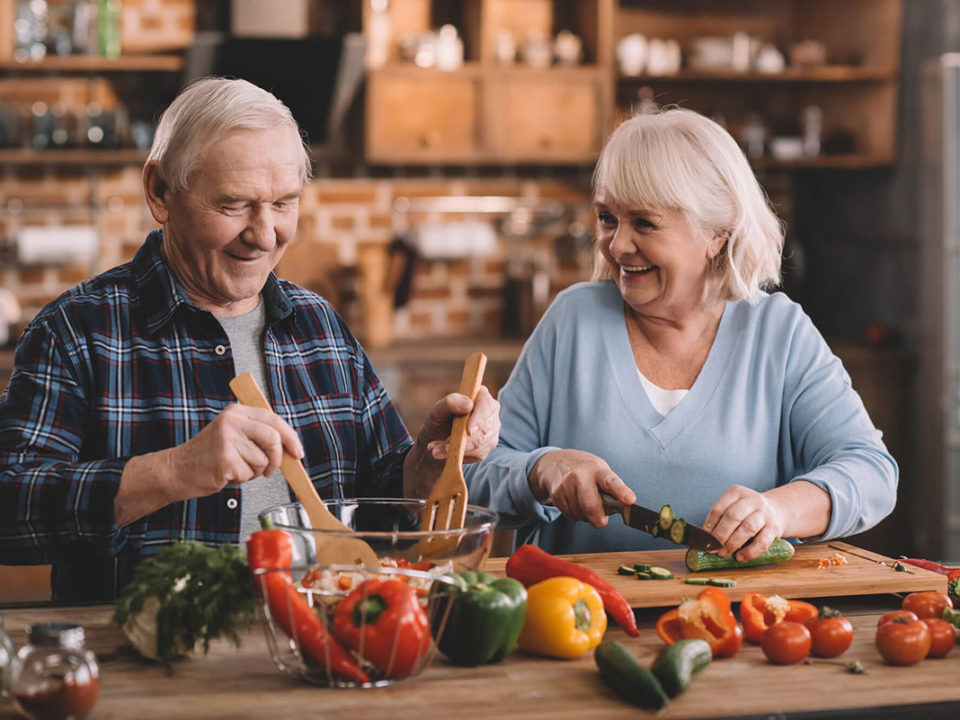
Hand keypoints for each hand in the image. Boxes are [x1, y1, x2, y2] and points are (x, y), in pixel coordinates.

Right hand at [167, 404, 303, 499]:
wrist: (177, 470)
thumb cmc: (207, 456)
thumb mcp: (232, 435)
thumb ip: (257, 435)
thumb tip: (289, 447)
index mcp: (236, 412)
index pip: (274, 419)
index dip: (290, 437)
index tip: (297, 451)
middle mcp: (232, 421)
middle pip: (273, 438)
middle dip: (277, 458)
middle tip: (270, 470)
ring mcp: (228, 439)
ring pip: (263, 460)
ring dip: (254, 471)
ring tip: (236, 468)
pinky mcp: (225, 459)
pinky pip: (249, 473)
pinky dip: (242, 479)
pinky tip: (227, 473)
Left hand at [402, 386, 499, 497]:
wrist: (436, 440)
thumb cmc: (439, 421)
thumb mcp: (438, 410)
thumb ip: (450, 403)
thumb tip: (468, 405)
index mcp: (481, 396)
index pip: (487, 406)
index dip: (479, 419)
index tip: (468, 431)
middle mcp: (490, 413)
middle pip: (485, 429)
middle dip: (463, 440)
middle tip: (443, 446)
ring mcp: (492, 430)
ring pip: (481, 444)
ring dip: (457, 449)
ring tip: (438, 450)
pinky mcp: (488, 446)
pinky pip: (478, 454)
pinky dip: (459, 455)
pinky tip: (446, 453)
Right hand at [528, 449, 635, 527]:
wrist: (554, 462)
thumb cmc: (584, 469)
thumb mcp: (599, 470)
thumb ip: (610, 488)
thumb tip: (620, 509)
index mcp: (597, 469)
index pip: (611, 482)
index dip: (621, 492)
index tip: (630, 500)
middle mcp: (581, 476)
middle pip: (591, 507)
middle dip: (598, 519)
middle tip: (601, 520)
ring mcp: (566, 485)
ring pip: (580, 515)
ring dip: (585, 516)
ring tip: (584, 502)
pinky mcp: (556, 495)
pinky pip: (570, 516)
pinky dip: (575, 514)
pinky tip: (574, 502)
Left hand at [703, 485, 785, 560]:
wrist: (777, 510)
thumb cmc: (747, 512)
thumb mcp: (734, 507)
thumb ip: (721, 519)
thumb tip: (705, 538)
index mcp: (737, 492)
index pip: (719, 508)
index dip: (709, 525)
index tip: (704, 538)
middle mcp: (752, 500)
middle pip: (733, 516)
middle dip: (720, 534)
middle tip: (713, 548)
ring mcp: (765, 514)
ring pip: (747, 528)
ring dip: (733, 543)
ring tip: (723, 553)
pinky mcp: (774, 528)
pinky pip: (762, 542)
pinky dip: (749, 551)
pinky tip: (739, 557)